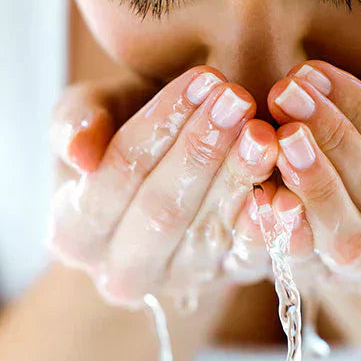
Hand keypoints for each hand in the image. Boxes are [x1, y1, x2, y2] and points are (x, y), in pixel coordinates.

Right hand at [48, 67, 277, 306]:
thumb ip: (75, 121)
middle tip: (237, 99)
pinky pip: (252, 257)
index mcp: (74, 234)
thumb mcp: (93, 112)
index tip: (199, 79)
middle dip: (201, 150)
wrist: (172, 168)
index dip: (158, 126)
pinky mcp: (230, 279)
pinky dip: (271, 225)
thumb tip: (79, 155)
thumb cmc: (126, 128)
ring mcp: (179, 281)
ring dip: (240, 178)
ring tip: (265, 131)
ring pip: (209, 232)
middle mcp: (122, 272)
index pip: (116, 176)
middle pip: (162, 210)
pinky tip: (286, 188)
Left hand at [264, 61, 360, 295]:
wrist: (351, 201)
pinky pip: (305, 265)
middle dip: (331, 137)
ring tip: (278, 137)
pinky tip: (261, 194)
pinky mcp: (327, 288)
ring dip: (311, 183)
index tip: (314, 72)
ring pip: (348, 237)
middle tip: (285, 94)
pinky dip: (283, 229)